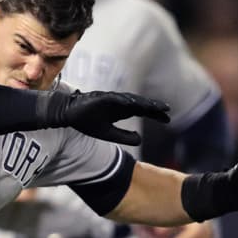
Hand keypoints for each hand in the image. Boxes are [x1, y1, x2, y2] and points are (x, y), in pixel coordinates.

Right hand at [43, 90, 170, 145]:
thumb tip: (140, 140)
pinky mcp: (101, 97)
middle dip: (154, 107)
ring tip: (155, 106)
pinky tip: (133, 104)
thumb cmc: (87, 122)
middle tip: (168, 110)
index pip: (143, 111)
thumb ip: (124, 137)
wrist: (69, 113)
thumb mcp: (109, 134)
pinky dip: (124, 100)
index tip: (168, 120)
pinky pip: (114, 98)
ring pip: (131, 100)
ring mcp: (111, 99)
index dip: (155, 114)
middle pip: (141, 104)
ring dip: (143, 102)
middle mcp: (119, 103)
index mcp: (122, 111)